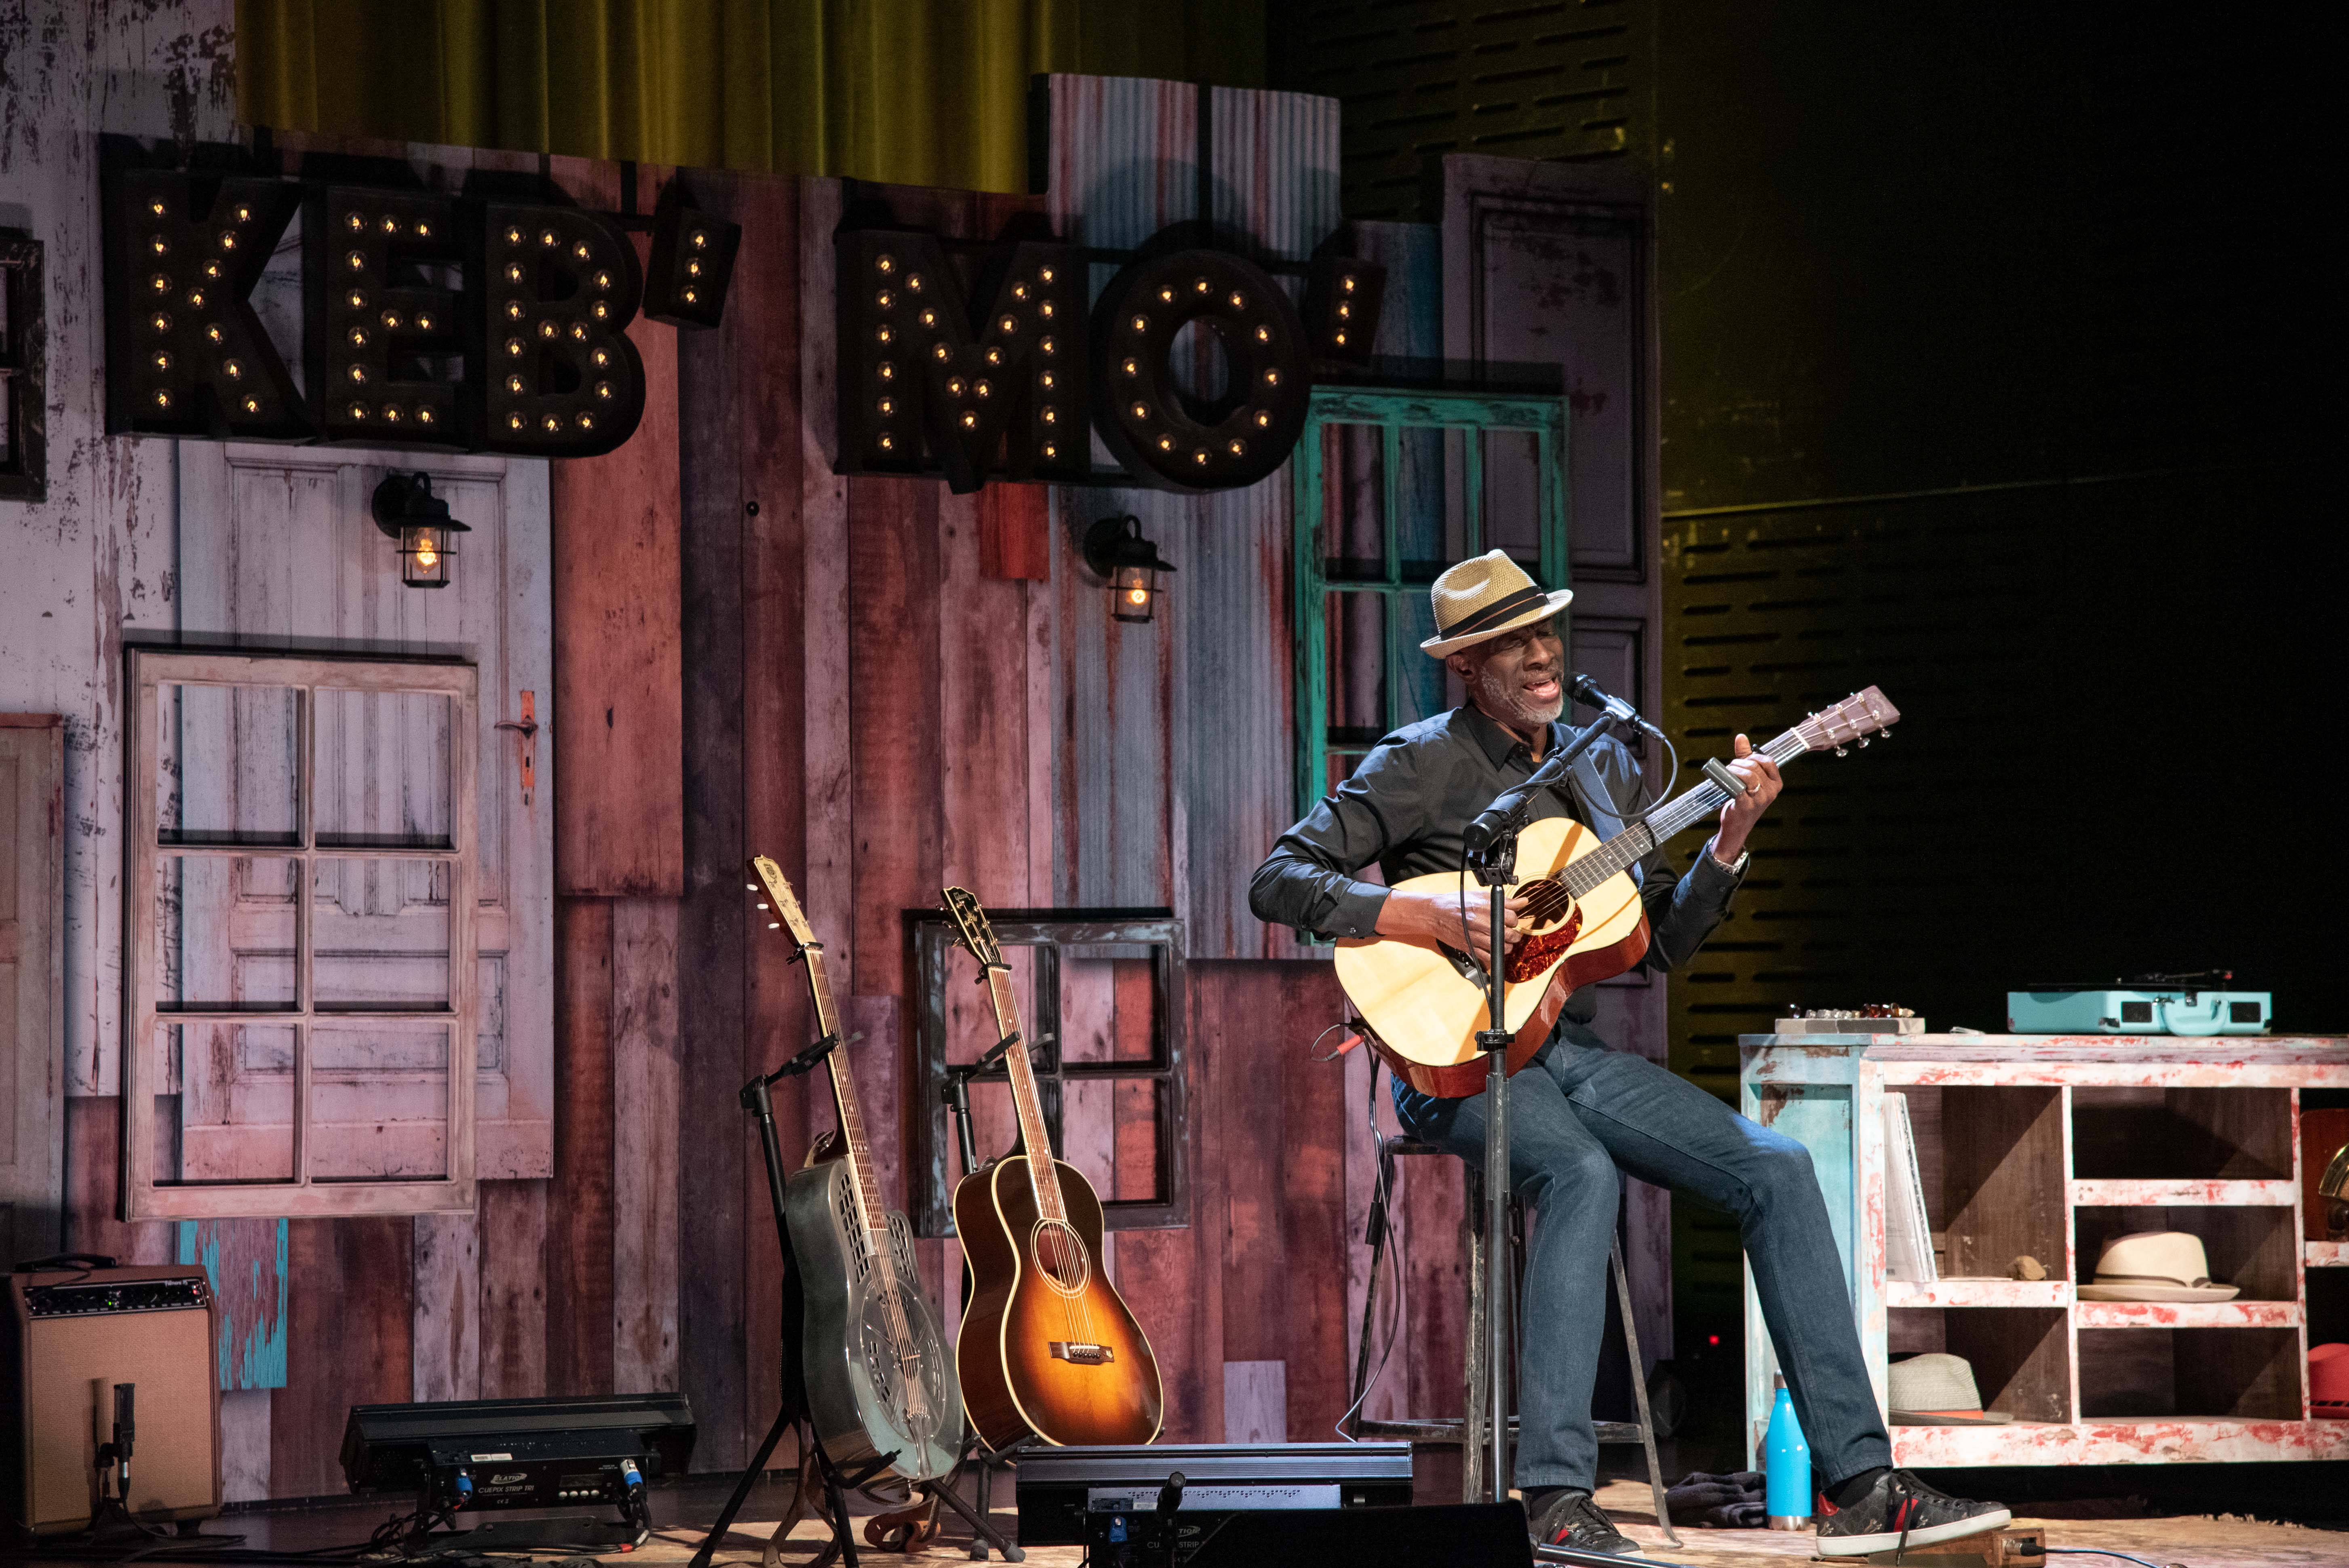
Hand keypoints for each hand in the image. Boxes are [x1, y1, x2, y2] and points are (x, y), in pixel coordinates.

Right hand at [1376, 887, 1528, 970]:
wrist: (1434, 914)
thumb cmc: (1456, 904)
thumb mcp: (1480, 897)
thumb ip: (1504, 901)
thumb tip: (1523, 902)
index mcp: (1484, 907)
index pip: (1512, 917)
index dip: (1514, 919)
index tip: (1510, 920)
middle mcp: (1480, 922)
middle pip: (1509, 934)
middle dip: (1514, 934)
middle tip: (1511, 932)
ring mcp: (1474, 937)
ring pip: (1502, 948)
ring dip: (1507, 946)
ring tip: (1503, 941)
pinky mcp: (1469, 948)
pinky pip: (1488, 958)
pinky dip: (1494, 956)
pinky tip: (1493, 949)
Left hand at [1712, 732, 1781, 862]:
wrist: (1737, 825)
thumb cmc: (1744, 799)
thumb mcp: (1748, 777)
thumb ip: (1746, 757)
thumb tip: (1741, 737)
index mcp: (1776, 783)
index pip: (1768, 761)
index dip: (1753, 757)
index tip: (1742, 761)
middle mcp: (1771, 791)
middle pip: (1754, 766)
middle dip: (1738, 763)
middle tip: (1730, 768)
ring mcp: (1760, 799)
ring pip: (1747, 775)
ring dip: (1733, 770)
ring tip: (1727, 774)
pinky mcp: (1746, 805)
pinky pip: (1738, 787)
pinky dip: (1730, 780)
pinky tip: (1725, 781)